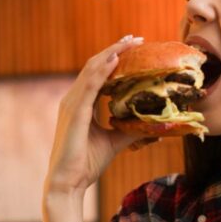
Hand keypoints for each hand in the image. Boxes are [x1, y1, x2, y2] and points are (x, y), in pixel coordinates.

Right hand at [44, 35, 156, 194]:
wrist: (68, 183)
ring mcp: (71, 104)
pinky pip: (89, 86)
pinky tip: (115, 61)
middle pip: (94, 66)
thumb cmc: (86, 163)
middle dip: (114, 50)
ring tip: (129, 43)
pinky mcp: (74, 113)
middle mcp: (73, 99)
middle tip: (134, 38)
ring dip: (111, 54)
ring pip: (92, 70)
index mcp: (80, 104)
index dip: (113, 58)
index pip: (97, 73)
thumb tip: (152, 124)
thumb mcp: (114, 142)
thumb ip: (130, 130)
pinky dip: (102, 72)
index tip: (131, 47)